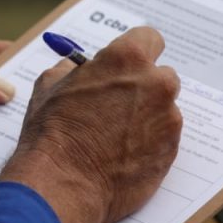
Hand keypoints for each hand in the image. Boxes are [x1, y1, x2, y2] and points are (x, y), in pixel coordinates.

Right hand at [0, 27, 182, 222]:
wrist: (63, 184)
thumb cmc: (53, 133)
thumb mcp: (50, 85)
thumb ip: (72, 69)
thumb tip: (76, 67)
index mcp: (128, 58)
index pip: (150, 39)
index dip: (137, 52)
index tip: (130, 65)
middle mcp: (156, 83)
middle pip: (162, 75)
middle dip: (146, 87)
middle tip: (121, 105)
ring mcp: (169, 118)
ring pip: (164, 110)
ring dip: (148, 117)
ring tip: (116, 138)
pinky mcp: (172, 149)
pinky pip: (165, 139)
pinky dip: (150, 144)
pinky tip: (124, 155)